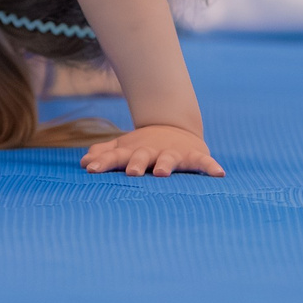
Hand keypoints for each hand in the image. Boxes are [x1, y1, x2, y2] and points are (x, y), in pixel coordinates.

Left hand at [81, 123, 223, 177]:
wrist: (175, 128)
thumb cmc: (143, 146)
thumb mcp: (123, 148)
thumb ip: (104, 154)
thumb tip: (83, 161)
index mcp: (133, 151)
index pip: (115, 156)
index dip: (103, 162)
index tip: (91, 169)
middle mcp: (152, 151)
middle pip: (142, 156)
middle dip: (137, 163)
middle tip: (132, 173)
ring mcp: (173, 153)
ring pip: (169, 158)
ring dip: (166, 164)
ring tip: (163, 173)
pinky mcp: (193, 155)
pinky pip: (203, 162)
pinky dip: (211, 166)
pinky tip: (219, 174)